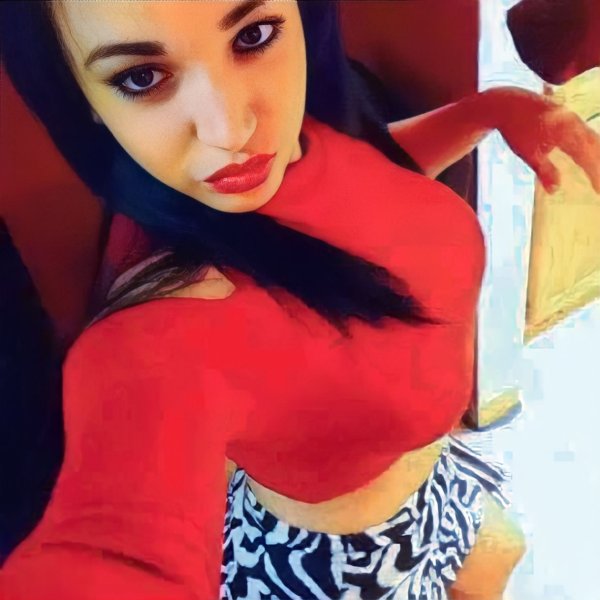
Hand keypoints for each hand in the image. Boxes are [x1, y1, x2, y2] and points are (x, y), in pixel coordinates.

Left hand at [483, 86, 599, 193]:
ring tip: (598, 173)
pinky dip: (590, 146)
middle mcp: (574, 122)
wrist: (507, 103)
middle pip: (594, 146)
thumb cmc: (516, 130)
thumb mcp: (529, 153)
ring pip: (591, 138)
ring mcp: (572, 117)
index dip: (595, 173)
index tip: (599, 190)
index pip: (587, 156)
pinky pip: (584, 132)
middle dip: (599, 166)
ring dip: (597, 155)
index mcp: (567, 132)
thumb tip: (555, 190)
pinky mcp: (567, 116)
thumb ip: (544, 171)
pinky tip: (590, 154)